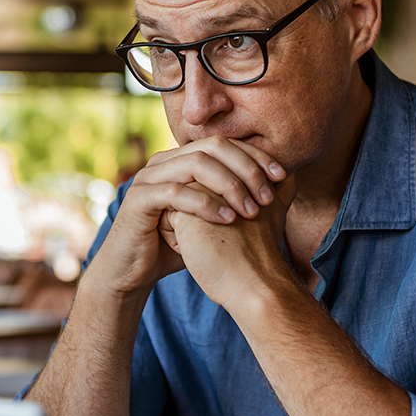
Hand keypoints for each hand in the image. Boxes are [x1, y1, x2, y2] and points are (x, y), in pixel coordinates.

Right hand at [90, 136, 285, 298]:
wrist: (133, 271)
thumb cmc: (174, 245)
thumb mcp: (211, 219)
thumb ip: (235, 199)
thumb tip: (282, 187)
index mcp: (181, 159)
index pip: (224, 143)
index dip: (255, 155)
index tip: (282, 176)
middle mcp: (163, 161)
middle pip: (213, 146)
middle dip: (246, 168)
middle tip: (269, 195)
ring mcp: (148, 177)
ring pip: (196, 164)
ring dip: (230, 185)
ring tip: (251, 209)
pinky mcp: (138, 199)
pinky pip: (176, 192)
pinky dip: (206, 204)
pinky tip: (228, 220)